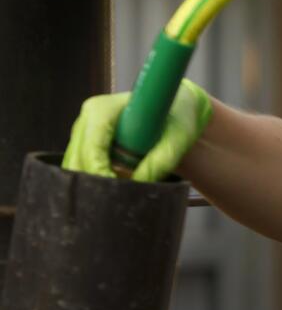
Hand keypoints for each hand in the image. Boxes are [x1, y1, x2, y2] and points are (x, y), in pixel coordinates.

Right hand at [62, 79, 212, 182]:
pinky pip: (81, 165)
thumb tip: (139, 184)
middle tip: (117, 200)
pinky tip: (112, 190)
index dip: (99, 171)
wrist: (177, 110)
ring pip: (75, 164)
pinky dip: (92, 179)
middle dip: (94, 180)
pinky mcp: (87, 143)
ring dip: (91, 182)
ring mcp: (84, 131)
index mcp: (102, 110)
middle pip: (77, 158)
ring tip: (116, 197)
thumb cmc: (178, 120)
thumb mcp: (177, 141)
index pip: (91, 146)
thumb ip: (160, 162)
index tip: (116, 189)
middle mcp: (87, 119)